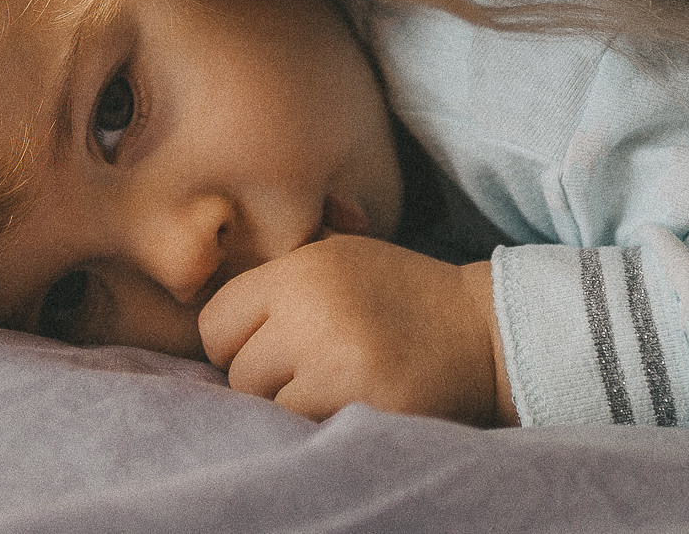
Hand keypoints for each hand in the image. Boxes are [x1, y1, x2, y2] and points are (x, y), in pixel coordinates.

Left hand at [196, 236, 512, 425]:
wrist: (482, 330)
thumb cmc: (398, 295)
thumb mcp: (337, 257)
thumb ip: (277, 282)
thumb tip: (207, 325)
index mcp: (300, 270)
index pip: (215, 322)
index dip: (234, 342)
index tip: (265, 347)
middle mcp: (312, 311)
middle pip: (238, 372)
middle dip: (267, 379)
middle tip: (309, 371)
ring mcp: (339, 362)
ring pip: (268, 408)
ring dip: (292, 407)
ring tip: (334, 386)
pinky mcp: (365, 406)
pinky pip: (307, 431)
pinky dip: (322, 424)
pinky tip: (353, 403)